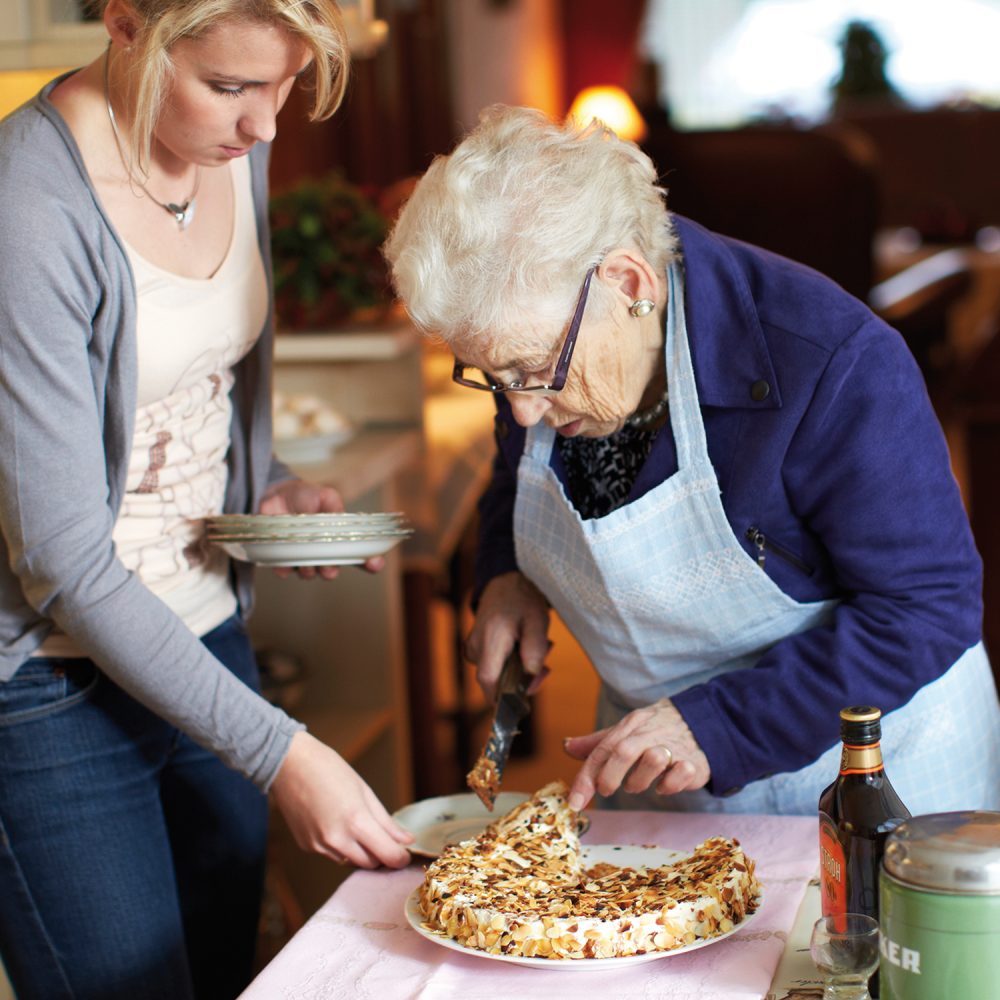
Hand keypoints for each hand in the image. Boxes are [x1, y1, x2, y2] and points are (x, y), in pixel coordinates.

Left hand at [260, 479, 385, 579]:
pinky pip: (283, 570)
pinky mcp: (281, 557)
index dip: (371, 562)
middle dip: (332, 571)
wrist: (277, 493)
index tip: (375, 562)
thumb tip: (340, 518)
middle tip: (329, 569)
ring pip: (309, 574)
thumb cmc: (307, 495)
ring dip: (309, 572)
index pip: (360, 556)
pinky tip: (283, 563)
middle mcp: (323, 552)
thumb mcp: (326, 496)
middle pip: (332, 570)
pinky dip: (284, 568)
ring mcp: (302, 556)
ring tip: (305, 563)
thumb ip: (334, 507)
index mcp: (339, 539)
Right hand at [270, 731, 412, 867]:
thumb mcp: (364, 791)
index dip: (400, 858)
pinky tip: (335, 823)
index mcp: (356, 821)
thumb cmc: (330, 769)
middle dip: (380, 854)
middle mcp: (337, 839)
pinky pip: (332, 855)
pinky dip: (340, 846)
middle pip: (370, 864)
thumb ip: (386, 821)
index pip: (387, 856)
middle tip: (383, 837)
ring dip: (359, 852)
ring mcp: (319, 845)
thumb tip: (407, 840)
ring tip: (356, 825)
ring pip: (350, 861)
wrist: (289, 763)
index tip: (404, 854)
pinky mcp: (306, 846)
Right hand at [463, 572, 550, 699]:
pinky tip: (524, 649)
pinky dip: (511, 663)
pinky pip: (492, 665)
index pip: (488, 680)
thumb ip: (534, 649)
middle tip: (545, 666)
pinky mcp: (475, 647)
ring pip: (495, 674)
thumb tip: (530, 676)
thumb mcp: (537, 621)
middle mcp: (476, 645)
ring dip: (518, 670)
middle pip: (494, 681)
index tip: (522, 702)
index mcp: (491, 639)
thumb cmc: (523, 599)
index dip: (502, 698)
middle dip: (521, 681)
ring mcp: (472, 646)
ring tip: (538, 650)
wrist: (505, 580)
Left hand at [563, 698, 710, 810]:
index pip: (603, 749)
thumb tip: (567, 746)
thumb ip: (598, 743)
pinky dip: (668, 785)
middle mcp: (651, 732)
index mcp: (631, 725)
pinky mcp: (695, 762)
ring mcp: (674, 745)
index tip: (574, 802)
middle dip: (609, 776)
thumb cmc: (657, 732)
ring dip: (639, 781)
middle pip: (624, 750)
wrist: (704, 722)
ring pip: (652, 760)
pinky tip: (665, 785)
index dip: (586, 777)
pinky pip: (679, 775)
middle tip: (605, 791)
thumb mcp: (627, 732)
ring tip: (637, 784)